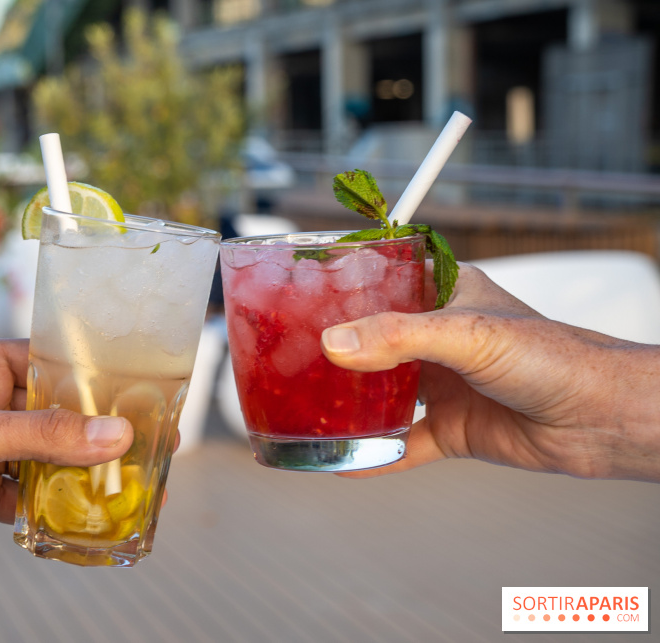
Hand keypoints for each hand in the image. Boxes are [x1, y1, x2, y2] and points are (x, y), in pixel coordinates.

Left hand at [0, 339, 133, 605]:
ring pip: (48, 452)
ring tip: (129, 477)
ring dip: (83, 468)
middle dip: (95, 428)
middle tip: (143, 437)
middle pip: (54, 410)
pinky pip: (34, 490)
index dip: (87, 376)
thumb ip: (44, 433)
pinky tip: (88, 511)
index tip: (133, 389)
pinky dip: (59, 502)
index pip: (43, 361)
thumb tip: (113, 434)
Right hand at [321, 263, 659, 481]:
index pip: (383, 281)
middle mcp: (439, 337)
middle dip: (337, 351)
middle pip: (374, 340)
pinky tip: (342, 461)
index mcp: (444, 294)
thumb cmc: (551, 356)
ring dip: (351, 403)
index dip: (343, 288)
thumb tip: (335, 344)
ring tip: (305, 407)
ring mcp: (444, 384)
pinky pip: (402, 442)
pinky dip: (373, 454)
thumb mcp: (467, 333)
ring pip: (383, 392)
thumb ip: (398, 337)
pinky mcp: (452, 427)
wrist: (600, 420)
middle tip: (293, 357)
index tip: (300, 297)